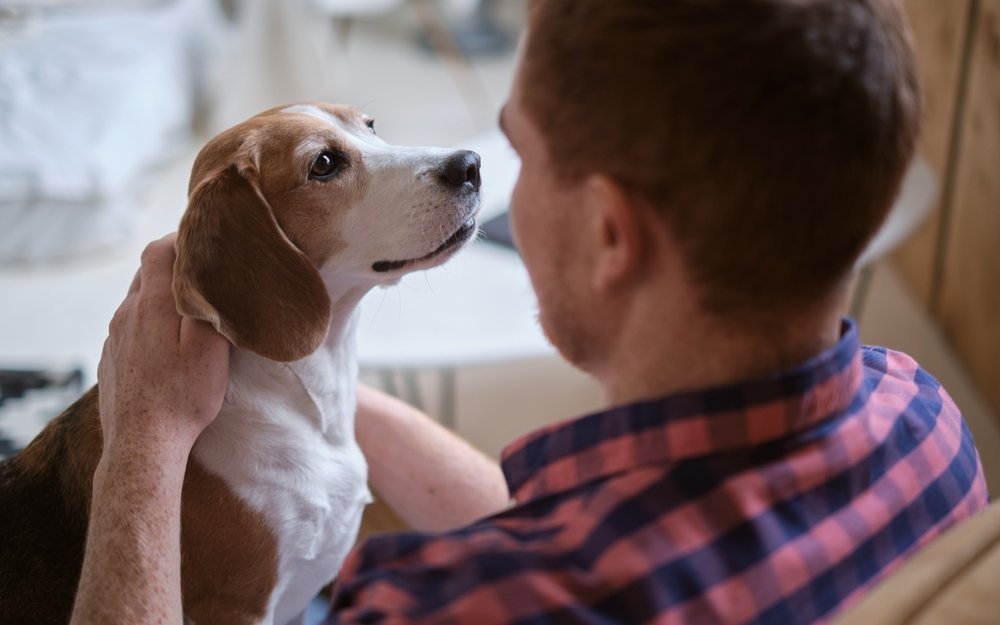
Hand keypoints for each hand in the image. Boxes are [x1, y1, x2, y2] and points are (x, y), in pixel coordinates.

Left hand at [98, 234, 229, 461]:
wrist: (142, 445)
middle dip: (172, 267)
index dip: (179, 240)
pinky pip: (129, 329)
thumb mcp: (210, 349)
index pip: (157, 251)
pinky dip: (148, 324)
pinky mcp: (110, 360)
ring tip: (188, 310)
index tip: (201, 242)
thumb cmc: (183, 398)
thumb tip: (211, 276)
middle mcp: (126, 315)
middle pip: (146, 274)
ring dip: (160, 297)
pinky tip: (167, 345)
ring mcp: (114, 339)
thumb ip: (208, 307)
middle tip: (202, 274)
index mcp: (152, 306)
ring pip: (136, 302)